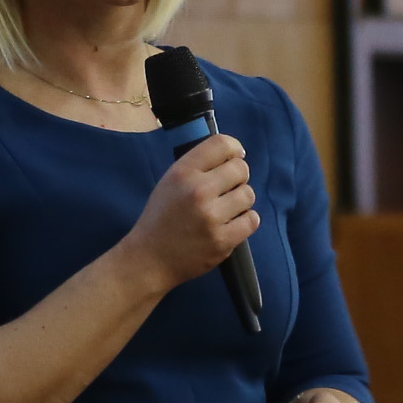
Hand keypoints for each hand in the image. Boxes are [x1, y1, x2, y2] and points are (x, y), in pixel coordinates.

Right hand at [123, 132, 255, 296]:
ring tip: (226, 209)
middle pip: (241, 169)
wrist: (149, 259)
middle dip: (238, 178)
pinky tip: (232, 224)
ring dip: (241, 201)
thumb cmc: (161, 218)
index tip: (235, 158)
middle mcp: (197, 190)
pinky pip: (252, 220)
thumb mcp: (170, 182)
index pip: (222, 144)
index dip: (234, 149)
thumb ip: (198, 167)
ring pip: (248, 195)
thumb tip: (234, 155)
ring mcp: (211, 217)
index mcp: (183, 172)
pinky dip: (245, 221)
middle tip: (227, 189)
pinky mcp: (222, 241)